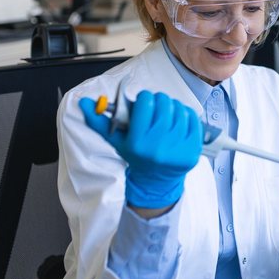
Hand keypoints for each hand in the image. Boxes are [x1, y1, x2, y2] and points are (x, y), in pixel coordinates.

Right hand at [79, 90, 202, 208]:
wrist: (155, 180)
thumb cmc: (136, 155)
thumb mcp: (116, 140)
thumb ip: (99, 121)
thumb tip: (84, 103)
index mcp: (138, 142)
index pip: (146, 103)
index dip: (145, 98)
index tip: (144, 102)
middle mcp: (158, 146)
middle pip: (164, 103)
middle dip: (160, 100)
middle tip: (157, 106)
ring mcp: (177, 149)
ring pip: (180, 109)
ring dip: (174, 106)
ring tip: (167, 113)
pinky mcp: (192, 150)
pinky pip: (194, 120)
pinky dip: (187, 114)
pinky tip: (179, 119)